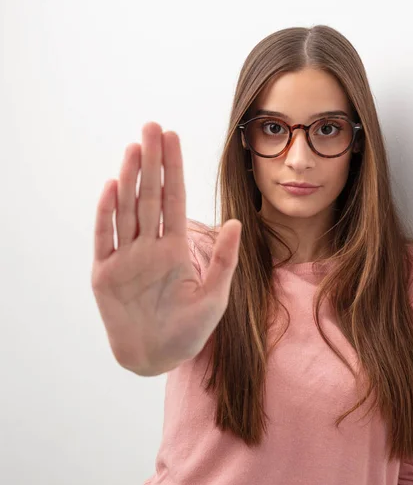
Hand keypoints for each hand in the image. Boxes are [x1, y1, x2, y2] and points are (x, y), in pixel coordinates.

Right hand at [91, 122, 240, 375]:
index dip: (174, 169)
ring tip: (135, 148)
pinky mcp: (105, 274)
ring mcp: (126, 258)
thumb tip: (236, 222)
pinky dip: (107, 214)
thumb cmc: (188, 330)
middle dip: (153, 162)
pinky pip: (106, 238)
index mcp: (176, 249)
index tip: (173, 138)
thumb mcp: (215, 296)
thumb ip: (224, 260)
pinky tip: (113, 187)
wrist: (157, 357)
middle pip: (150, 197)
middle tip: (152, 127)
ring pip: (127, 210)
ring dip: (131, 179)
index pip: (175, 200)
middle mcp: (150, 247)